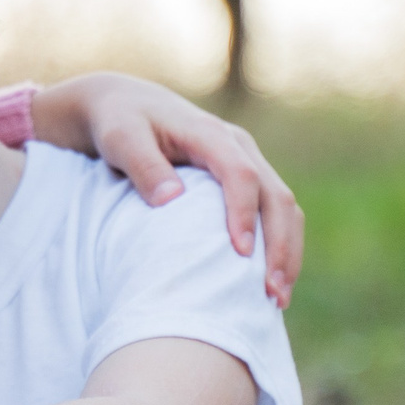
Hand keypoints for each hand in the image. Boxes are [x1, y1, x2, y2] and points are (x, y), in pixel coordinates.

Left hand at [28, 74, 302, 304]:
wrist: (126, 104)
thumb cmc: (119, 122)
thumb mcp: (120, 137)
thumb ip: (143, 164)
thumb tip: (171, 200)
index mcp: (210, 134)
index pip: (240, 175)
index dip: (244, 214)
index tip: (240, 254)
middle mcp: (238, 146)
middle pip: (275, 195)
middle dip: (279, 245)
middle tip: (271, 294)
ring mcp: (246, 161)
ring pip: (283, 206)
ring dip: (285, 252)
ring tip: (276, 300)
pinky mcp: (245, 178)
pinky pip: (273, 212)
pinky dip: (278, 246)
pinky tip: (269, 281)